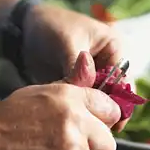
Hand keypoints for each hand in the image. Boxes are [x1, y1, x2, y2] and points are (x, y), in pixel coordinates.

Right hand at [0, 52, 119, 149]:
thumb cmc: (5, 122)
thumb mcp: (39, 95)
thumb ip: (71, 88)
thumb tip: (89, 64)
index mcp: (71, 100)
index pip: (111, 110)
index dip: (105, 120)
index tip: (97, 127)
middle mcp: (77, 126)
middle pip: (109, 144)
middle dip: (94, 148)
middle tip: (73, 148)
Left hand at [22, 4, 130, 131]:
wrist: (25, 29)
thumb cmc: (51, 26)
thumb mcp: (67, 42)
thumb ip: (77, 68)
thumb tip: (86, 92)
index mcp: (113, 49)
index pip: (124, 79)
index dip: (120, 100)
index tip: (111, 117)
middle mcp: (108, 65)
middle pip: (115, 94)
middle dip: (106, 109)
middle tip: (96, 124)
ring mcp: (94, 77)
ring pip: (100, 100)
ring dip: (92, 110)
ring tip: (82, 120)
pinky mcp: (80, 86)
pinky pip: (85, 102)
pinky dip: (80, 108)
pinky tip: (72, 115)